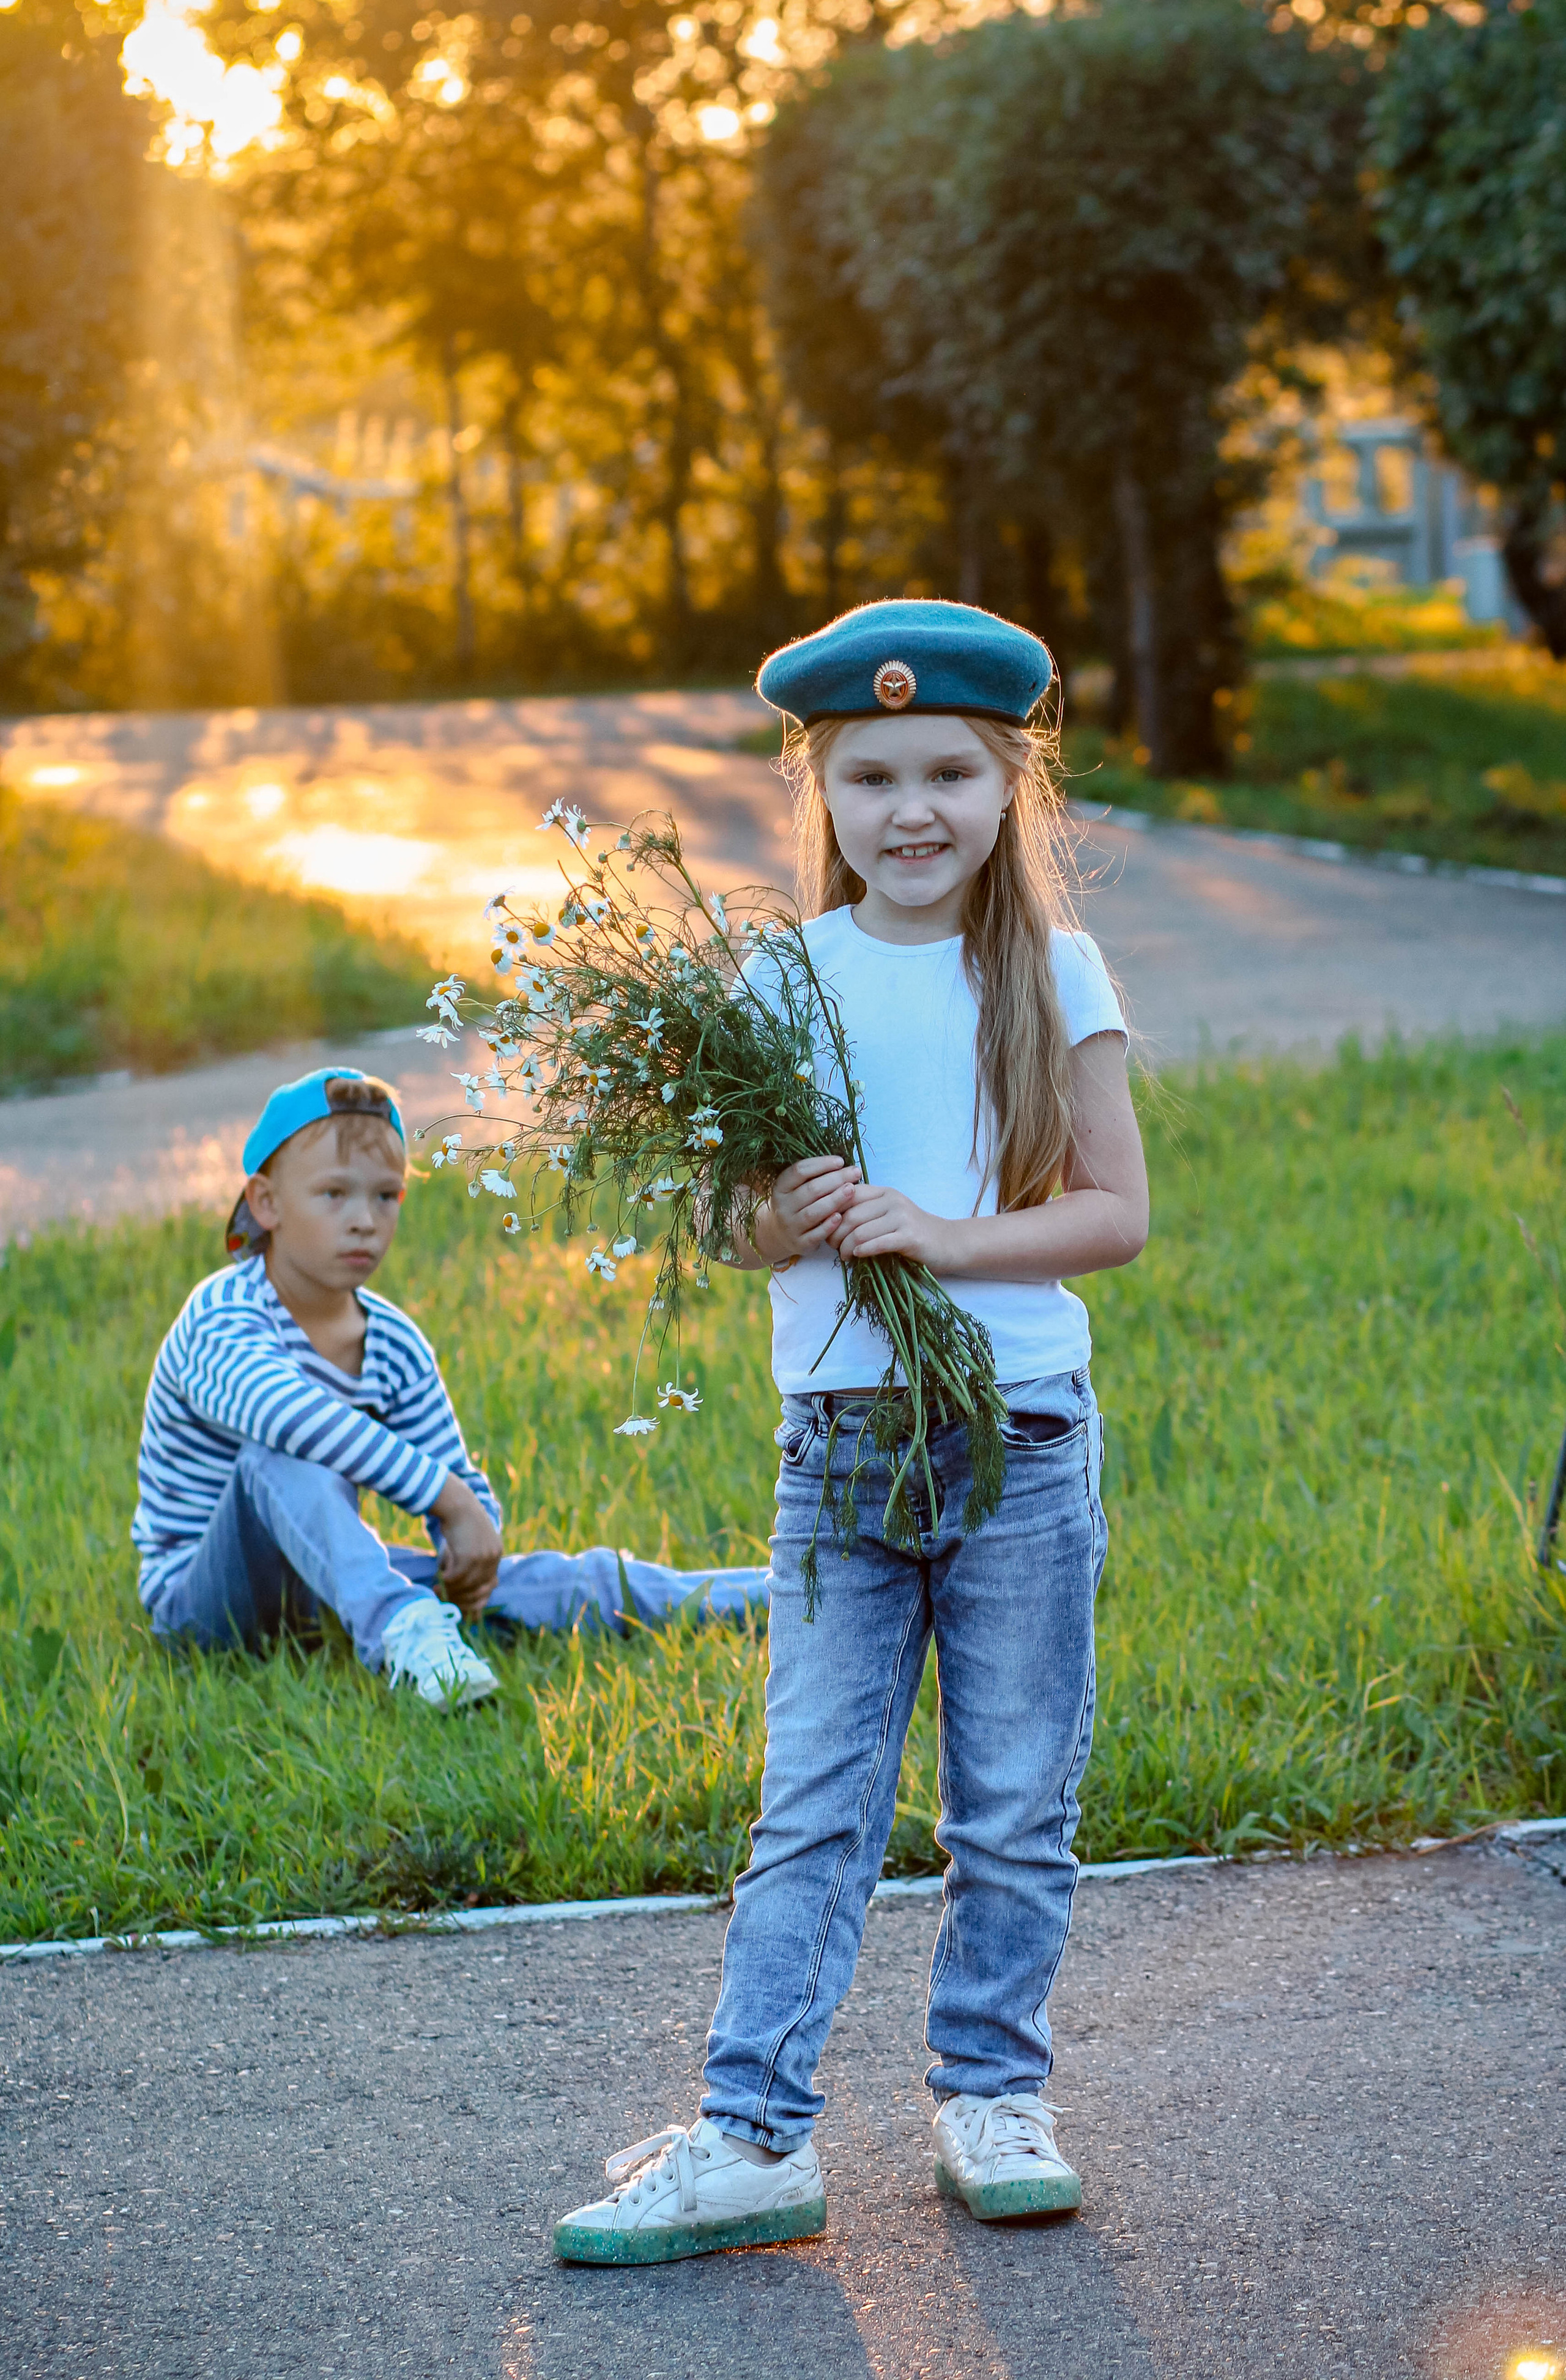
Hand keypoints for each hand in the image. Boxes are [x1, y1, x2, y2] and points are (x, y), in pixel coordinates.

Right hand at [432, 1474, 502, 1618]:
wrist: (456, 1503)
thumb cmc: (458, 1524)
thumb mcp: (469, 1544)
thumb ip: (469, 1564)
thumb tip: (457, 1587)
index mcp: (496, 1554)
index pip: (490, 1586)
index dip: (475, 1599)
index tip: (461, 1605)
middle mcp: (493, 1557)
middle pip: (478, 1590)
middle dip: (460, 1598)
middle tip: (444, 1596)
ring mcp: (483, 1558)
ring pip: (466, 1586)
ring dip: (450, 1590)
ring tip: (438, 1588)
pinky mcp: (469, 1556)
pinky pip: (456, 1578)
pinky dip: (446, 1581)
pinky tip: (439, 1578)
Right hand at [753, 1154, 861, 1262]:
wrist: (779, 1234)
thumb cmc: (797, 1204)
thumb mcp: (796, 1187)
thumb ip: (813, 1176)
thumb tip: (841, 1164)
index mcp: (780, 1187)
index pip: (799, 1171)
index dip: (821, 1164)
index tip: (841, 1161)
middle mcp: (782, 1206)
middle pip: (810, 1190)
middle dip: (835, 1179)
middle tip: (855, 1172)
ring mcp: (790, 1226)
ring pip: (813, 1212)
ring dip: (834, 1200)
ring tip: (851, 1189)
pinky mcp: (799, 1243)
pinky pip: (815, 1234)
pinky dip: (828, 1226)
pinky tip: (840, 1216)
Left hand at [828, 1182, 948, 1266]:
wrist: (947, 1243)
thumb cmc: (912, 1232)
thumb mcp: (888, 1215)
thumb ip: (865, 1212)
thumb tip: (830, 1221)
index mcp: (883, 1192)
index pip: (846, 1194)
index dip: (830, 1211)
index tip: (825, 1228)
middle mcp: (892, 1200)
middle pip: (850, 1215)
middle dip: (835, 1234)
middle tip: (832, 1247)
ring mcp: (902, 1217)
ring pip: (860, 1231)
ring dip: (845, 1247)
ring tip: (844, 1255)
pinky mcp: (909, 1237)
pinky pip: (877, 1243)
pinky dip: (863, 1251)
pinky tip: (857, 1256)